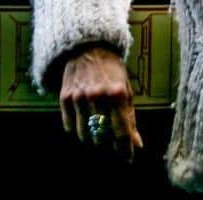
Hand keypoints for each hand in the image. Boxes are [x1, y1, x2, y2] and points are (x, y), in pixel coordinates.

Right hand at [59, 44, 143, 159]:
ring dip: (93, 139)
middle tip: (112, 142)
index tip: (128, 157)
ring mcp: (79, 98)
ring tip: (99, 134)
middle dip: (109, 145)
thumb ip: (130, 117)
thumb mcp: (125, 88)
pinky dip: (77, 130)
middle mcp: (97, 97)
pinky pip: (70, 127)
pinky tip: (84, 124)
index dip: (125, 150)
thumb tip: (137, 144)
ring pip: (85, 135)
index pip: (121, 133)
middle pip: (103, 138)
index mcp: (116, 94)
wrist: (87, 46)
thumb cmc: (111, 68)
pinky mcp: (65, 97)